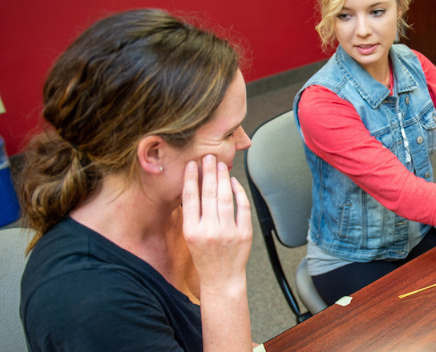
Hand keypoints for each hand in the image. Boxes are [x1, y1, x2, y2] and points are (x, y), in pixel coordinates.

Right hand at [181, 155, 252, 291]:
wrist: (222, 279)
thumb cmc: (205, 258)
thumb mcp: (190, 238)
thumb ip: (192, 215)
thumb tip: (193, 187)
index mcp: (192, 231)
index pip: (190, 198)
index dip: (190, 178)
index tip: (191, 164)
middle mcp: (209, 231)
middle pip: (208, 194)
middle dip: (208, 172)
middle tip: (208, 157)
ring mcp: (228, 232)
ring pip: (225, 197)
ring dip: (223, 178)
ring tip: (220, 165)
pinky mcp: (244, 233)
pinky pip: (242, 207)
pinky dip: (239, 192)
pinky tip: (234, 182)